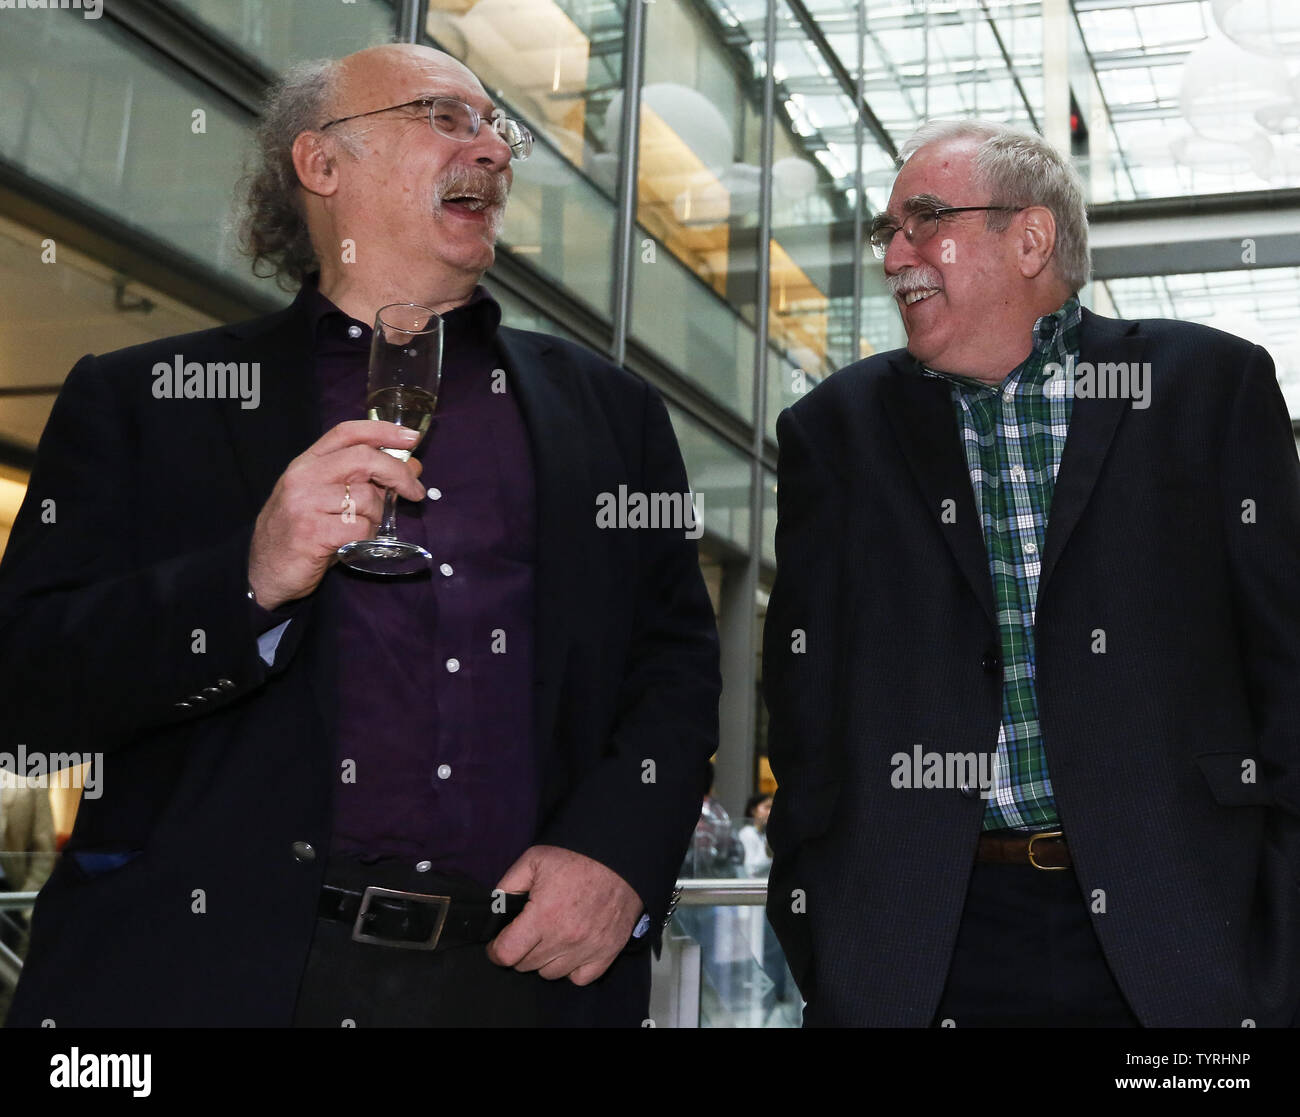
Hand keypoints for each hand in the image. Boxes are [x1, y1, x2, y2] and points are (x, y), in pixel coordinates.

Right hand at [248, 420, 426, 609]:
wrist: (264, 572)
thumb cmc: (302, 533)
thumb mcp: (329, 499)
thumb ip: (365, 481)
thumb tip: (412, 466)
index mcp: (307, 463)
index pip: (347, 432)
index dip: (382, 430)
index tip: (411, 438)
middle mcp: (303, 477)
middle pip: (364, 458)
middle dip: (397, 473)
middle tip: (415, 491)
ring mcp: (305, 503)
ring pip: (366, 498)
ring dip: (377, 516)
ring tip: (363, 529)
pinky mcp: (311, 532)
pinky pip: (359, 528)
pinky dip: (366, 537)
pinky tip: (352, 543)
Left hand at [487, 845, 643, 984]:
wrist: (620, 857)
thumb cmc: (577, 856)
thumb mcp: (533, 860)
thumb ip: (508, 886)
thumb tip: (495, 909)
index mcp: (543, 916)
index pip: (507, 954)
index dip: (495, 951)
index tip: (497, 944)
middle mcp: (564, 938)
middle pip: (526, 965)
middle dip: (519, 951)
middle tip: (525, 933)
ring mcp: (587, 948)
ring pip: (550, 973)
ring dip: (544, 960)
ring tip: (548, 938)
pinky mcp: (607, 952)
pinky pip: (579, 978)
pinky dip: (571, 969)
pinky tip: (569, 950)